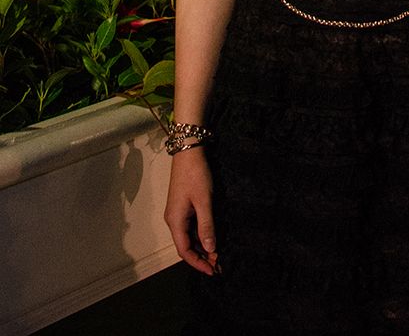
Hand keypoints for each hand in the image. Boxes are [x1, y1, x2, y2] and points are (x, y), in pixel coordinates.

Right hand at [164, 149, 218, 275]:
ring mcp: (178, 213)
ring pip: (189, 237)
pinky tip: (212, 238)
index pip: (184, 251)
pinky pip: (191, 227)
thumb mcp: (204, 201)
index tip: (212, 271)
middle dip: (202, 257)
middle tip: (219, 265)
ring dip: (202, 246)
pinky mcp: (183, 206)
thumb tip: (211, 248)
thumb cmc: (196, 175)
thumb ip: (206, 226)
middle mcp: (173, 220)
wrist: (189, 152)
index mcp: (175, 221)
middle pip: (186, 246)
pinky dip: (201, 235)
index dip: (198, 263)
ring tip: (218, 255)